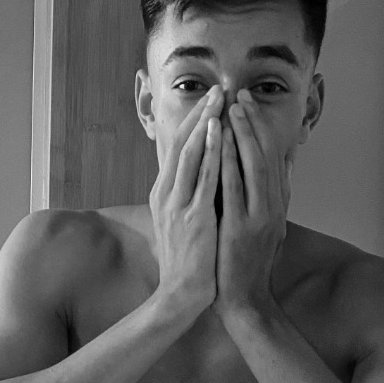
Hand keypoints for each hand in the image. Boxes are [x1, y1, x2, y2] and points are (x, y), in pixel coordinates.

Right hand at [149, 86, 223, 318]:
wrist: (182, 294)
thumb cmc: (189, 260)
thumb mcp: (183, 221)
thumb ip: (190, 196)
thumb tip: (202, 175)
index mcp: (164, 194)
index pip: (177, 149)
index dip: (193, 122)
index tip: (209, 100)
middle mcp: (166, 194)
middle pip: (181, 144)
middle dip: (200, 114)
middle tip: (217, 88)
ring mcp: (177, 204)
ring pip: (190, 154)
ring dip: (205, 124)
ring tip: (219, 100)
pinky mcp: (193, 217)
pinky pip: (202, 178)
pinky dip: (210, 153)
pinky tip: (218, 133)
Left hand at [213, 89, 292, 318]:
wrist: (245, 301)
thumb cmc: (250, 264)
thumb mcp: (270, 226)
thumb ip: (276, 195)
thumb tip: (286, 164)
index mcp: (278, 205)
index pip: (273, 157)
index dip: (261, 128)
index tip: (248, 104)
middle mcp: (274, 208)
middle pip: (267, 155)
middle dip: (253, 123)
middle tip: (239, 95)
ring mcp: (259, 218)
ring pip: (254, 166)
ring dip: (243, 134)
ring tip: (231, 107)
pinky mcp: (241, 229)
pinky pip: (234, 189)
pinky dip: (228, 162)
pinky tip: (220, 142)